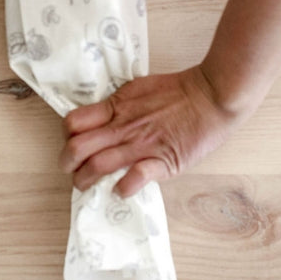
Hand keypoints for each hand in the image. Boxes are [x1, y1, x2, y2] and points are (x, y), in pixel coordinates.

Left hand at [59, 66, 249, 197]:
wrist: (213, 95)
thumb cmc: (178, 91)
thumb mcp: (136, 89)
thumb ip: (116, 105)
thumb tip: (98, 117)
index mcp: (115, 108)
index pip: (73, 123)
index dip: (67, 136)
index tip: (72, 142)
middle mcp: (122, 128)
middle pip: (77, 147)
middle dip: (67, 163)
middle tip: (71, 171)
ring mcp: (141, 146)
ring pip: (98, 165)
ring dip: (86, 180)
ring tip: (86, 186)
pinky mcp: (164, 161)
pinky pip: (135, 177)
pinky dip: (124, 187)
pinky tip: (120, 190)